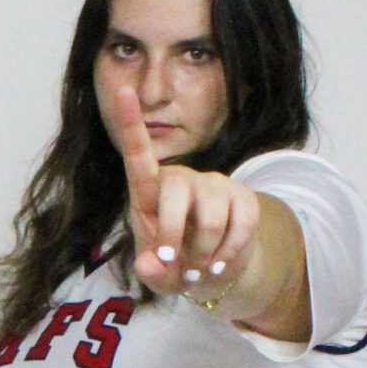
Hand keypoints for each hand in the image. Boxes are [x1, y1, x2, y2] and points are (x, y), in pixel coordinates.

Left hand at [110, 85, 260, 306]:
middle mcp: (183, 180)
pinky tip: (219, 265)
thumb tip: (152, 265)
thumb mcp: (158, 276)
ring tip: (199, 269)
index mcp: (150, 192)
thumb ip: (150, 273)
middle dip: (173, 237)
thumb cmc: (175, 267)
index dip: (130, 124)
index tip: (122, 91)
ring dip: (203, 256)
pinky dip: (227, 257)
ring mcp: (215, 185)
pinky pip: (240, 228)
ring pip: (211, 220)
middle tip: (176, 267)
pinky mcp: (244, 198)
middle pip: (176, 194)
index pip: (138, 155)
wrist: (215, 273)